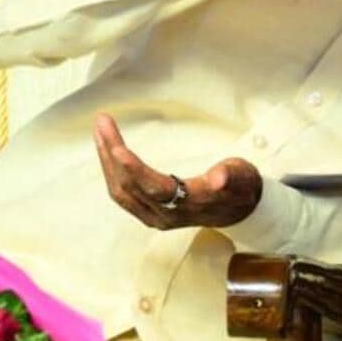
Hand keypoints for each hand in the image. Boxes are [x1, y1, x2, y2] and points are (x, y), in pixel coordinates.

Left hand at [93, 114, 263, 229]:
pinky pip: (122, 194)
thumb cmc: (238, 187)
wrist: (237, 210)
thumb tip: (218, 178)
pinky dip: (111, 172)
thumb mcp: (241, 177)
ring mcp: (154, 216)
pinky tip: (107, 154)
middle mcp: (166, 215)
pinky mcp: (147, 213)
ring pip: (120, 192)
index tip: (118, 149)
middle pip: (130, 187)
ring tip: (100, 133)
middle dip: (112, 154)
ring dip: (106, 162)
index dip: (135, 170)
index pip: (155, 188)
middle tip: (103, 124)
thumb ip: (230, 176)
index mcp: (189, 204)